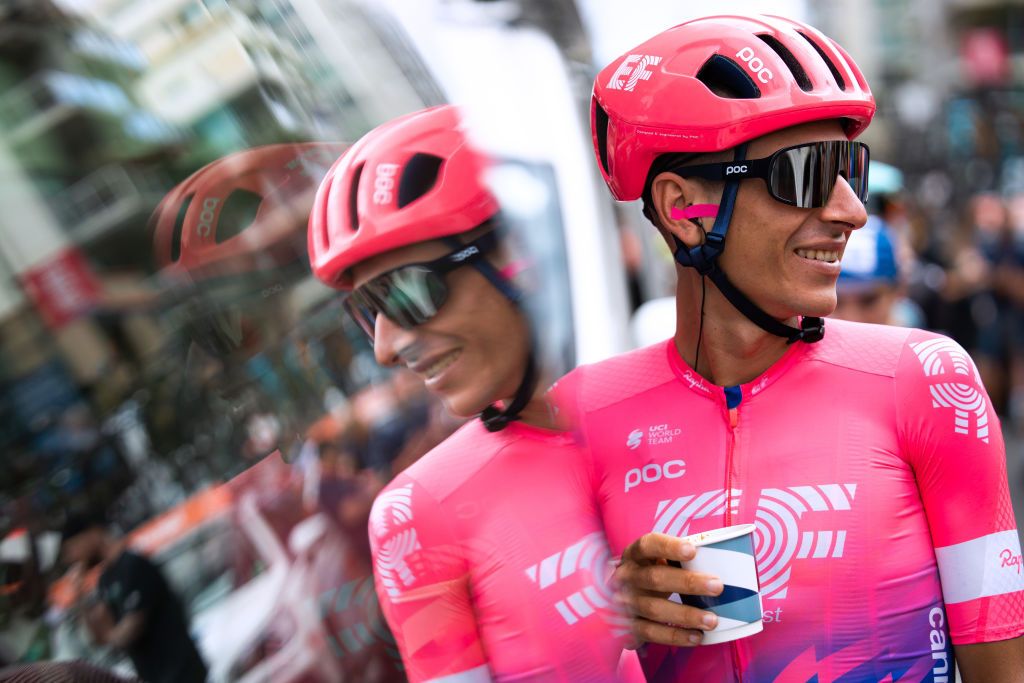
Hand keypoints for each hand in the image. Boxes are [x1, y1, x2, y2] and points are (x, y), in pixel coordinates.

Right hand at [613, 533, 722, 647]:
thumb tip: (730, 560)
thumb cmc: (651, 573)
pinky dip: (676, 636)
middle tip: (718, 586)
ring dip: (686, 615)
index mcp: (635, 554)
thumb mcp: (656, 560)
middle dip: (688, 583)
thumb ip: (681, 559)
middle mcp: (627, 576)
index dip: (669, 547)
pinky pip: (651, 633)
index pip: (649, 544)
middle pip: (654, 578)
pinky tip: (697, 636)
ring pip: (654, 608)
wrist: (619, 598)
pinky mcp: (628, 626)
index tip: (693, 551)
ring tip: (712, 620)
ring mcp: (625, 602)